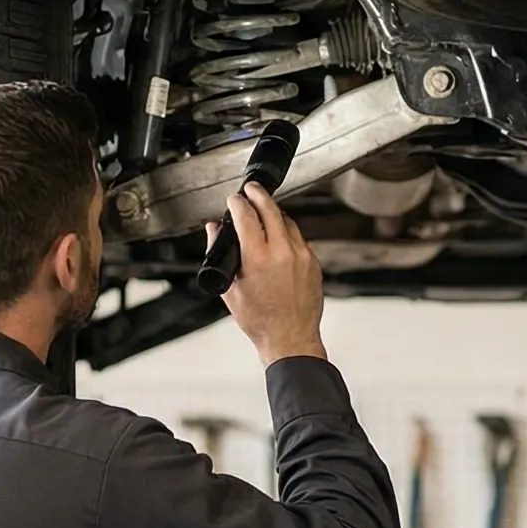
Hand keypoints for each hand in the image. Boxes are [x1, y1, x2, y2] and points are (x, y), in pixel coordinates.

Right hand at [210, 181, 325, 363]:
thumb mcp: (230, 288)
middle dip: (258, 195)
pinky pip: (299, 237)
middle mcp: (283, 253)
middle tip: (251, 189)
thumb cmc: (260, 321)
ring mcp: (301, 256)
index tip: (233, 199)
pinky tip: (278, 235)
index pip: (247, 216)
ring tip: (263, 211)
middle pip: (271, 210)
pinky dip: (287, 231)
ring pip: (288, 221)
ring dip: (274, 212)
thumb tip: (213, 231)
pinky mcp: (313, 262)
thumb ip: (220, 254)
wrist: (291, 338)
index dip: (238, 203)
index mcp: (258, 259)